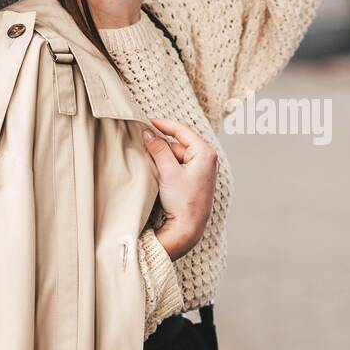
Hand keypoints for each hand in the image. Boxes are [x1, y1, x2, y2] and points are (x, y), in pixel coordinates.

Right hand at [142, 117, 218, 260]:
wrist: (188, 228)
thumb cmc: (183, 201)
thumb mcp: (168, 172)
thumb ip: (159, 150)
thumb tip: (148, 133)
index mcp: (205, 152)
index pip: (182, 130)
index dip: (163, 124)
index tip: (146, 121)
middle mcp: (207, 158)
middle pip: (178, 142)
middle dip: (161, 143)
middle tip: (142, 141)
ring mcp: (202, 169)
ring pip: (177, 154)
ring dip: (162, 155)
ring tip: (147, 158)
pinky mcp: (195, 178)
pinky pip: (179, 164)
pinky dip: (167, 164)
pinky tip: (156, 169)